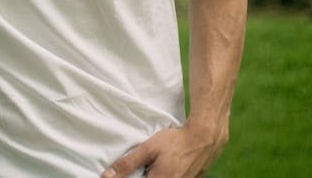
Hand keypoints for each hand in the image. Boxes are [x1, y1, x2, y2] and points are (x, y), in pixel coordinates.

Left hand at [101, 123, 225, 177]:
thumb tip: (107, 176)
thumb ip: (127, 163)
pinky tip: (167, 164)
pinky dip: (166, 174)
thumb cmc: (175, 141)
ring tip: (155, 164)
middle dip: (143, 174)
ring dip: (154, 173)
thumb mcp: (148, 149)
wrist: (204, 138)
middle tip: (146, 165)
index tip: (130, 172)